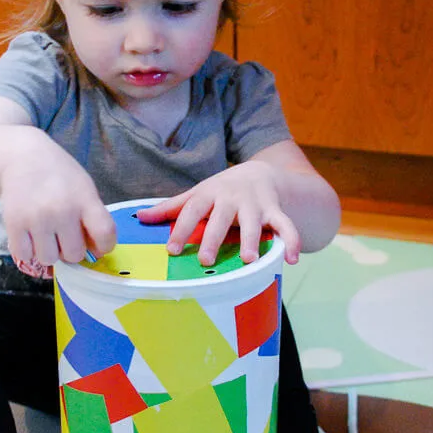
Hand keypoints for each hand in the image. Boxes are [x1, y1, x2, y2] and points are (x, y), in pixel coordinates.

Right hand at [0, 150, 115, 275]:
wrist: (22, 157)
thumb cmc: (59, 176)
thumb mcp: (84, 188)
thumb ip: (92, 217)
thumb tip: (95, 251)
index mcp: (85, 199)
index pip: (105, 234)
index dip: (104, 246)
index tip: (98, 245)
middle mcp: (62, 210)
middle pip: (74, 254)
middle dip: (71, 250)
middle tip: (64, 236)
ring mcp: (37, 218)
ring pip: (49, 259)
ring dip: (49, 252)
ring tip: (45, 235)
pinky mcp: (14, 223)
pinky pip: (24, 255)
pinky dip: (27, 250)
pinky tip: (29, 236)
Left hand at [135, 161, 300, 265]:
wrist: (260, 172)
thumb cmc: (222, 190)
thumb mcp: (198, 194)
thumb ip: (172, 208)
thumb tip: (141, 217)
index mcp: (209, 194)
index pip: (192, 211)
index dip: (181, 229)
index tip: (172, 250)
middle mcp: (232, 198)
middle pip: (221, 218)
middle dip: (214, 238)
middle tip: (206, 260)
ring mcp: (256, 204)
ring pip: (254, 223)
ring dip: (252, 240)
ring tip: (248, 260)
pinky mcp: (276, 210)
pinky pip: (286, 225)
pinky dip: (292, 240)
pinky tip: (292, 259)